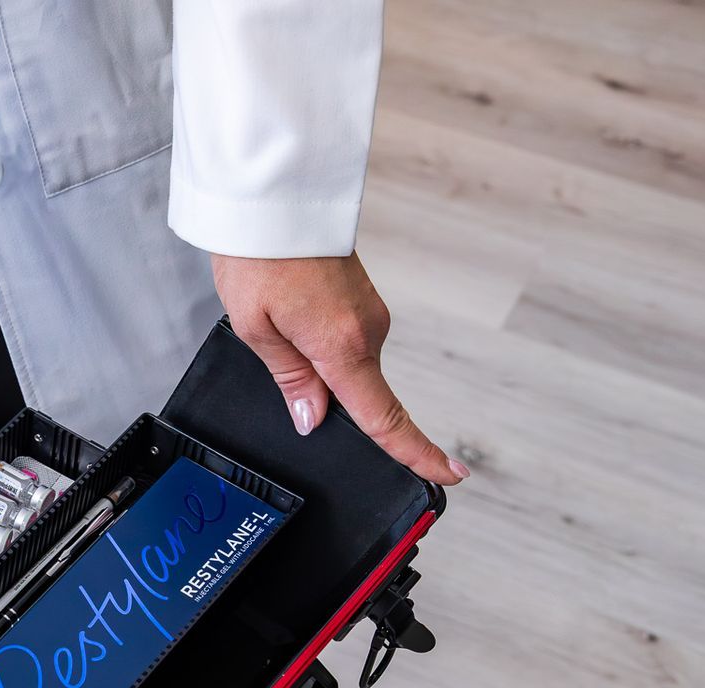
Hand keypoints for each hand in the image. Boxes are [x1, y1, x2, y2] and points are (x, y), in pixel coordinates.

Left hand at [212, 253, 467, 485]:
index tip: (447, 475)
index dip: (415, 452)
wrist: (273, 195)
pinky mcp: (360, 300)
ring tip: (270, 325)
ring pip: (345, 365)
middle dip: (322, 397)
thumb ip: (289, 379)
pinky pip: (344, 342)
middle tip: (275, 358)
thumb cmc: (260, 255)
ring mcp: (368, 313)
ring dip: (313, 363)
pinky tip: (286, 321)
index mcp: (343, 345)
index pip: (383, 416)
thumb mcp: (256, 329)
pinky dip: (320, 345)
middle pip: (357, 393)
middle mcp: (368, 330)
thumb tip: (312, 419)